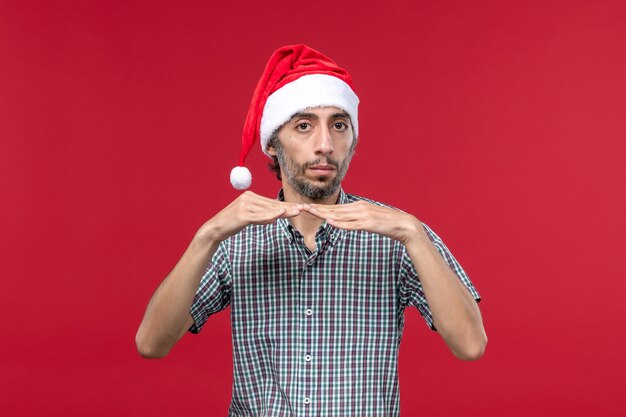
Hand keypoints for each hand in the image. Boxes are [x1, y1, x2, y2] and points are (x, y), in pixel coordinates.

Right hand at [197, 191, 303, 242]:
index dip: (285, 206)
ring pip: (268, 210)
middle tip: (303, 209)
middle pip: (272, 205)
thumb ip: (261, 215)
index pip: (271, 202)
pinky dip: (270, 216)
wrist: (215, 229)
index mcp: (250, 196)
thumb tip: (275, 217)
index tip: (298, 208)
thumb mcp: (249, 217)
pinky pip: (259, 216)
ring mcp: (244, 205)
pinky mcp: (242, 215)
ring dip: (284, 212)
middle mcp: (248, 198)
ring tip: (296, 212)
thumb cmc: (232, 224)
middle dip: (288, 208)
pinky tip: (280, 215)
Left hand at [302, 200, 425, 244]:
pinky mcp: (368, 224)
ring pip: (339, 215)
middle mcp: (359, 208)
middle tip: (301, 207)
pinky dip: (339, 223)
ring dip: (323, 214)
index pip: (335, 208)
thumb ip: (357, 219)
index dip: (320, 208)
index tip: (308, 207)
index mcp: (358, 206)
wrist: (404, 225)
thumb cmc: (386, 224)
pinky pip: (351, 224)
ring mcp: (363, 215)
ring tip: (311, 213)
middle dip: (317, 209)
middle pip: (334, 210)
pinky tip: (330, 223)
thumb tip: (346, 221)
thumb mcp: (369, 219)